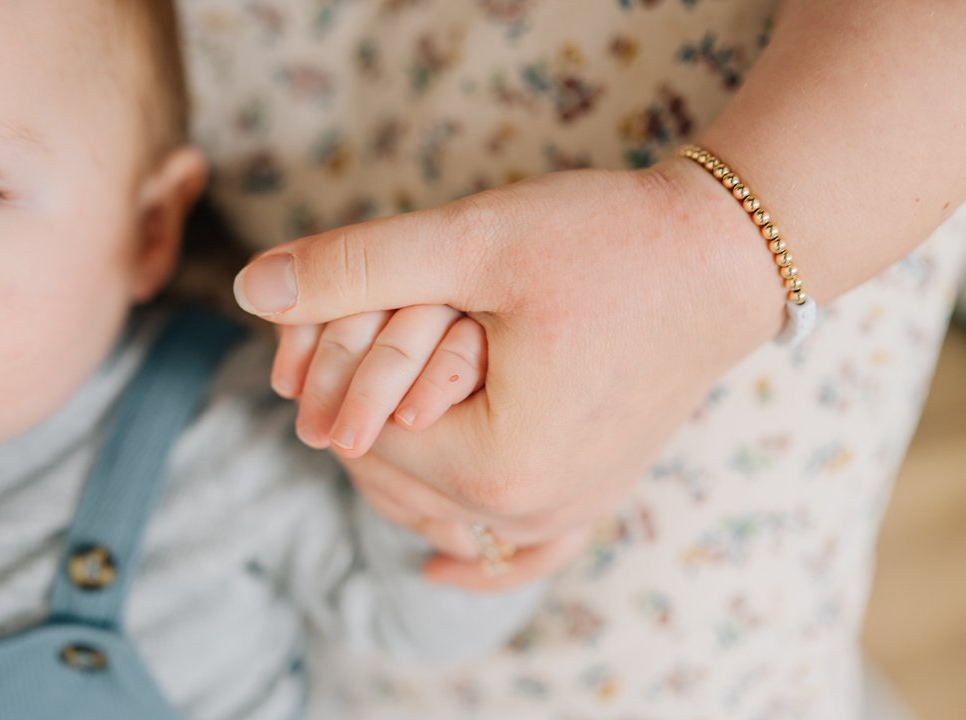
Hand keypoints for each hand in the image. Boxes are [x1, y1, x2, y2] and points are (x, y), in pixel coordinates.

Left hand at [236, 160, 784, 589]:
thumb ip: (354, 267)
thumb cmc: (607, 243)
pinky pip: (519, 552)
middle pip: (391, 474)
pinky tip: (442, 561)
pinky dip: (475, 554)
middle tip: (372, 326)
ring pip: (437, 505)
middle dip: (361, 403)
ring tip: (396, 379)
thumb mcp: (471, 240)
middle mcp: (532, 511)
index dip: (333, 362)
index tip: (346, 303)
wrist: (724, 256)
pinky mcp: (591, 496)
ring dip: (403, 447)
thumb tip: (250, 289)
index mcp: (496, 464)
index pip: (357, 431)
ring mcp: (567, 512)